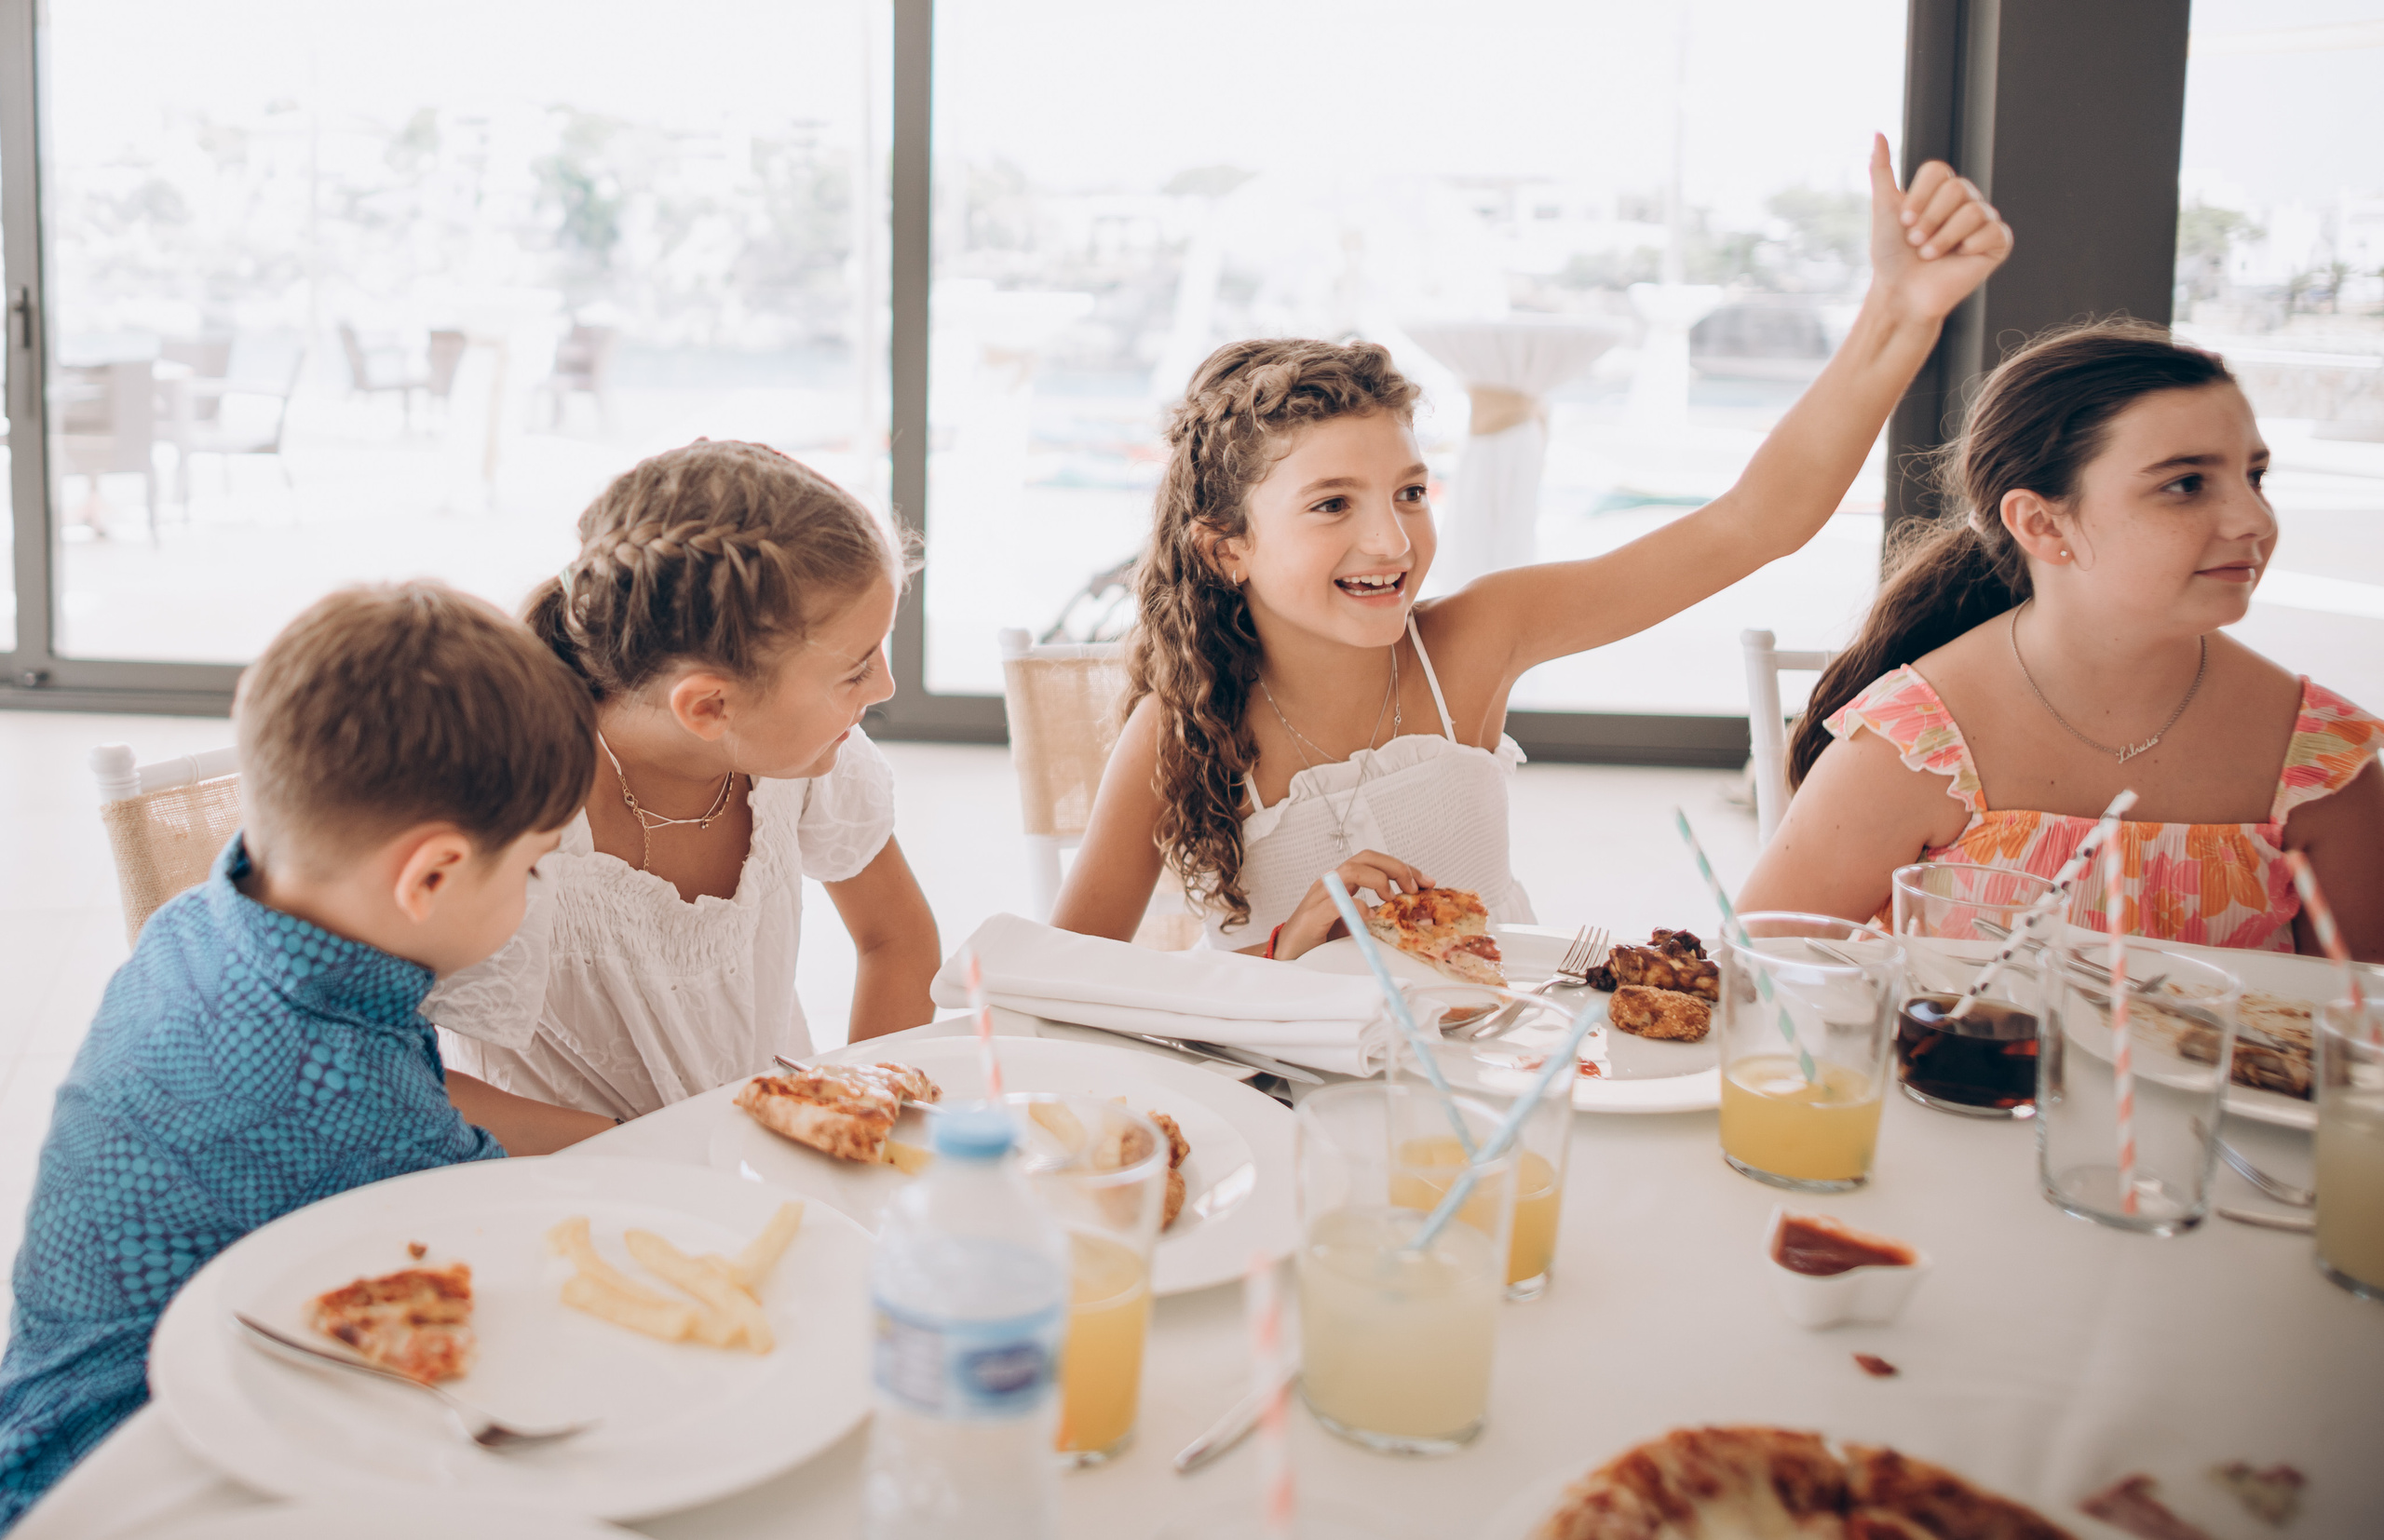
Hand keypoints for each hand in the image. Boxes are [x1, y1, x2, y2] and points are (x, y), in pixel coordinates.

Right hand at [1271, 851, 1432, 962]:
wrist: (1287, 956)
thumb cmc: (1319, 939)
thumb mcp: (1354, 925)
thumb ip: (1375, 916)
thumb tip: (1408, 916)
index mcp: (1343, 882)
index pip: (1375, 862)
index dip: (1403, 868)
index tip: (1427, 882)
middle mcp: (1332, 882)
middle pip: (1366, 857)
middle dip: (1396, 867)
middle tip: (1415, 887)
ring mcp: (1320, 896)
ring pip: (1351, 870)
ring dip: (1379, 880)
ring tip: (1393, 899)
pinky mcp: (1313, 915)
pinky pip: (1336, 901)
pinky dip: (1356, 906)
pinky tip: (1370, 916)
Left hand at [1865, 132, 2012, 325]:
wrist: (1902, 294)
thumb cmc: (1891, 256)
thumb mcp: (1883, 209)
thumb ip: (1882, 171)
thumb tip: (1877, 133)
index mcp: (1940, 191)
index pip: (1937, 171)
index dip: (1919, 196)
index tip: (1905, 221)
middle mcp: (1964, 201)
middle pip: (1957, 189)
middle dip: (1930, 219)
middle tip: (1916, 243)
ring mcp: (1983, 221)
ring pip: (1973, 211)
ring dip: (1944, 237)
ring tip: (1930, 255)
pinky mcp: (1997, 243)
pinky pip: (1993, 231)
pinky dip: (1969, 246)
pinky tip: (1959, 258)